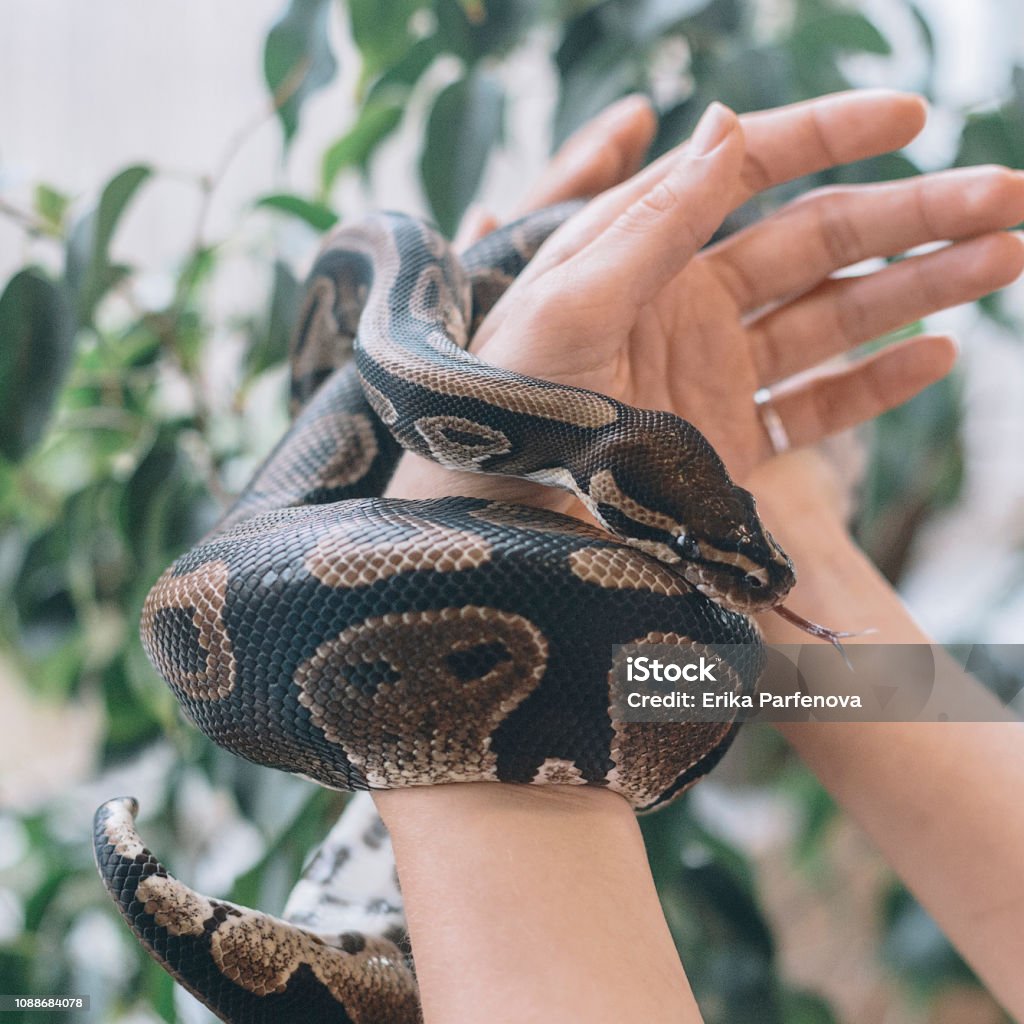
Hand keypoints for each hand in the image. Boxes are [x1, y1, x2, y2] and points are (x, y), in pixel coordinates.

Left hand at [389, 90, 1023, 524]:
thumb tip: (725, 120)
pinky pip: (816, 407)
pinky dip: (876, 383)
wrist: (494, 510)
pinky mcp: (729, 443)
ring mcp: (716, 374)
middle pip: (821, 241)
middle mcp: (692, 303)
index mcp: (650, 251)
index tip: (912, 115)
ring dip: (923, 286)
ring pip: (837, 318)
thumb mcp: (572, 299)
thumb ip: (653, 220)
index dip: (829, 135)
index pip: (752, 171)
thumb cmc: (507, 401)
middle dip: (916, 213)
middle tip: (1011, 195)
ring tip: (1009, 255)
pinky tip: (939, 355)